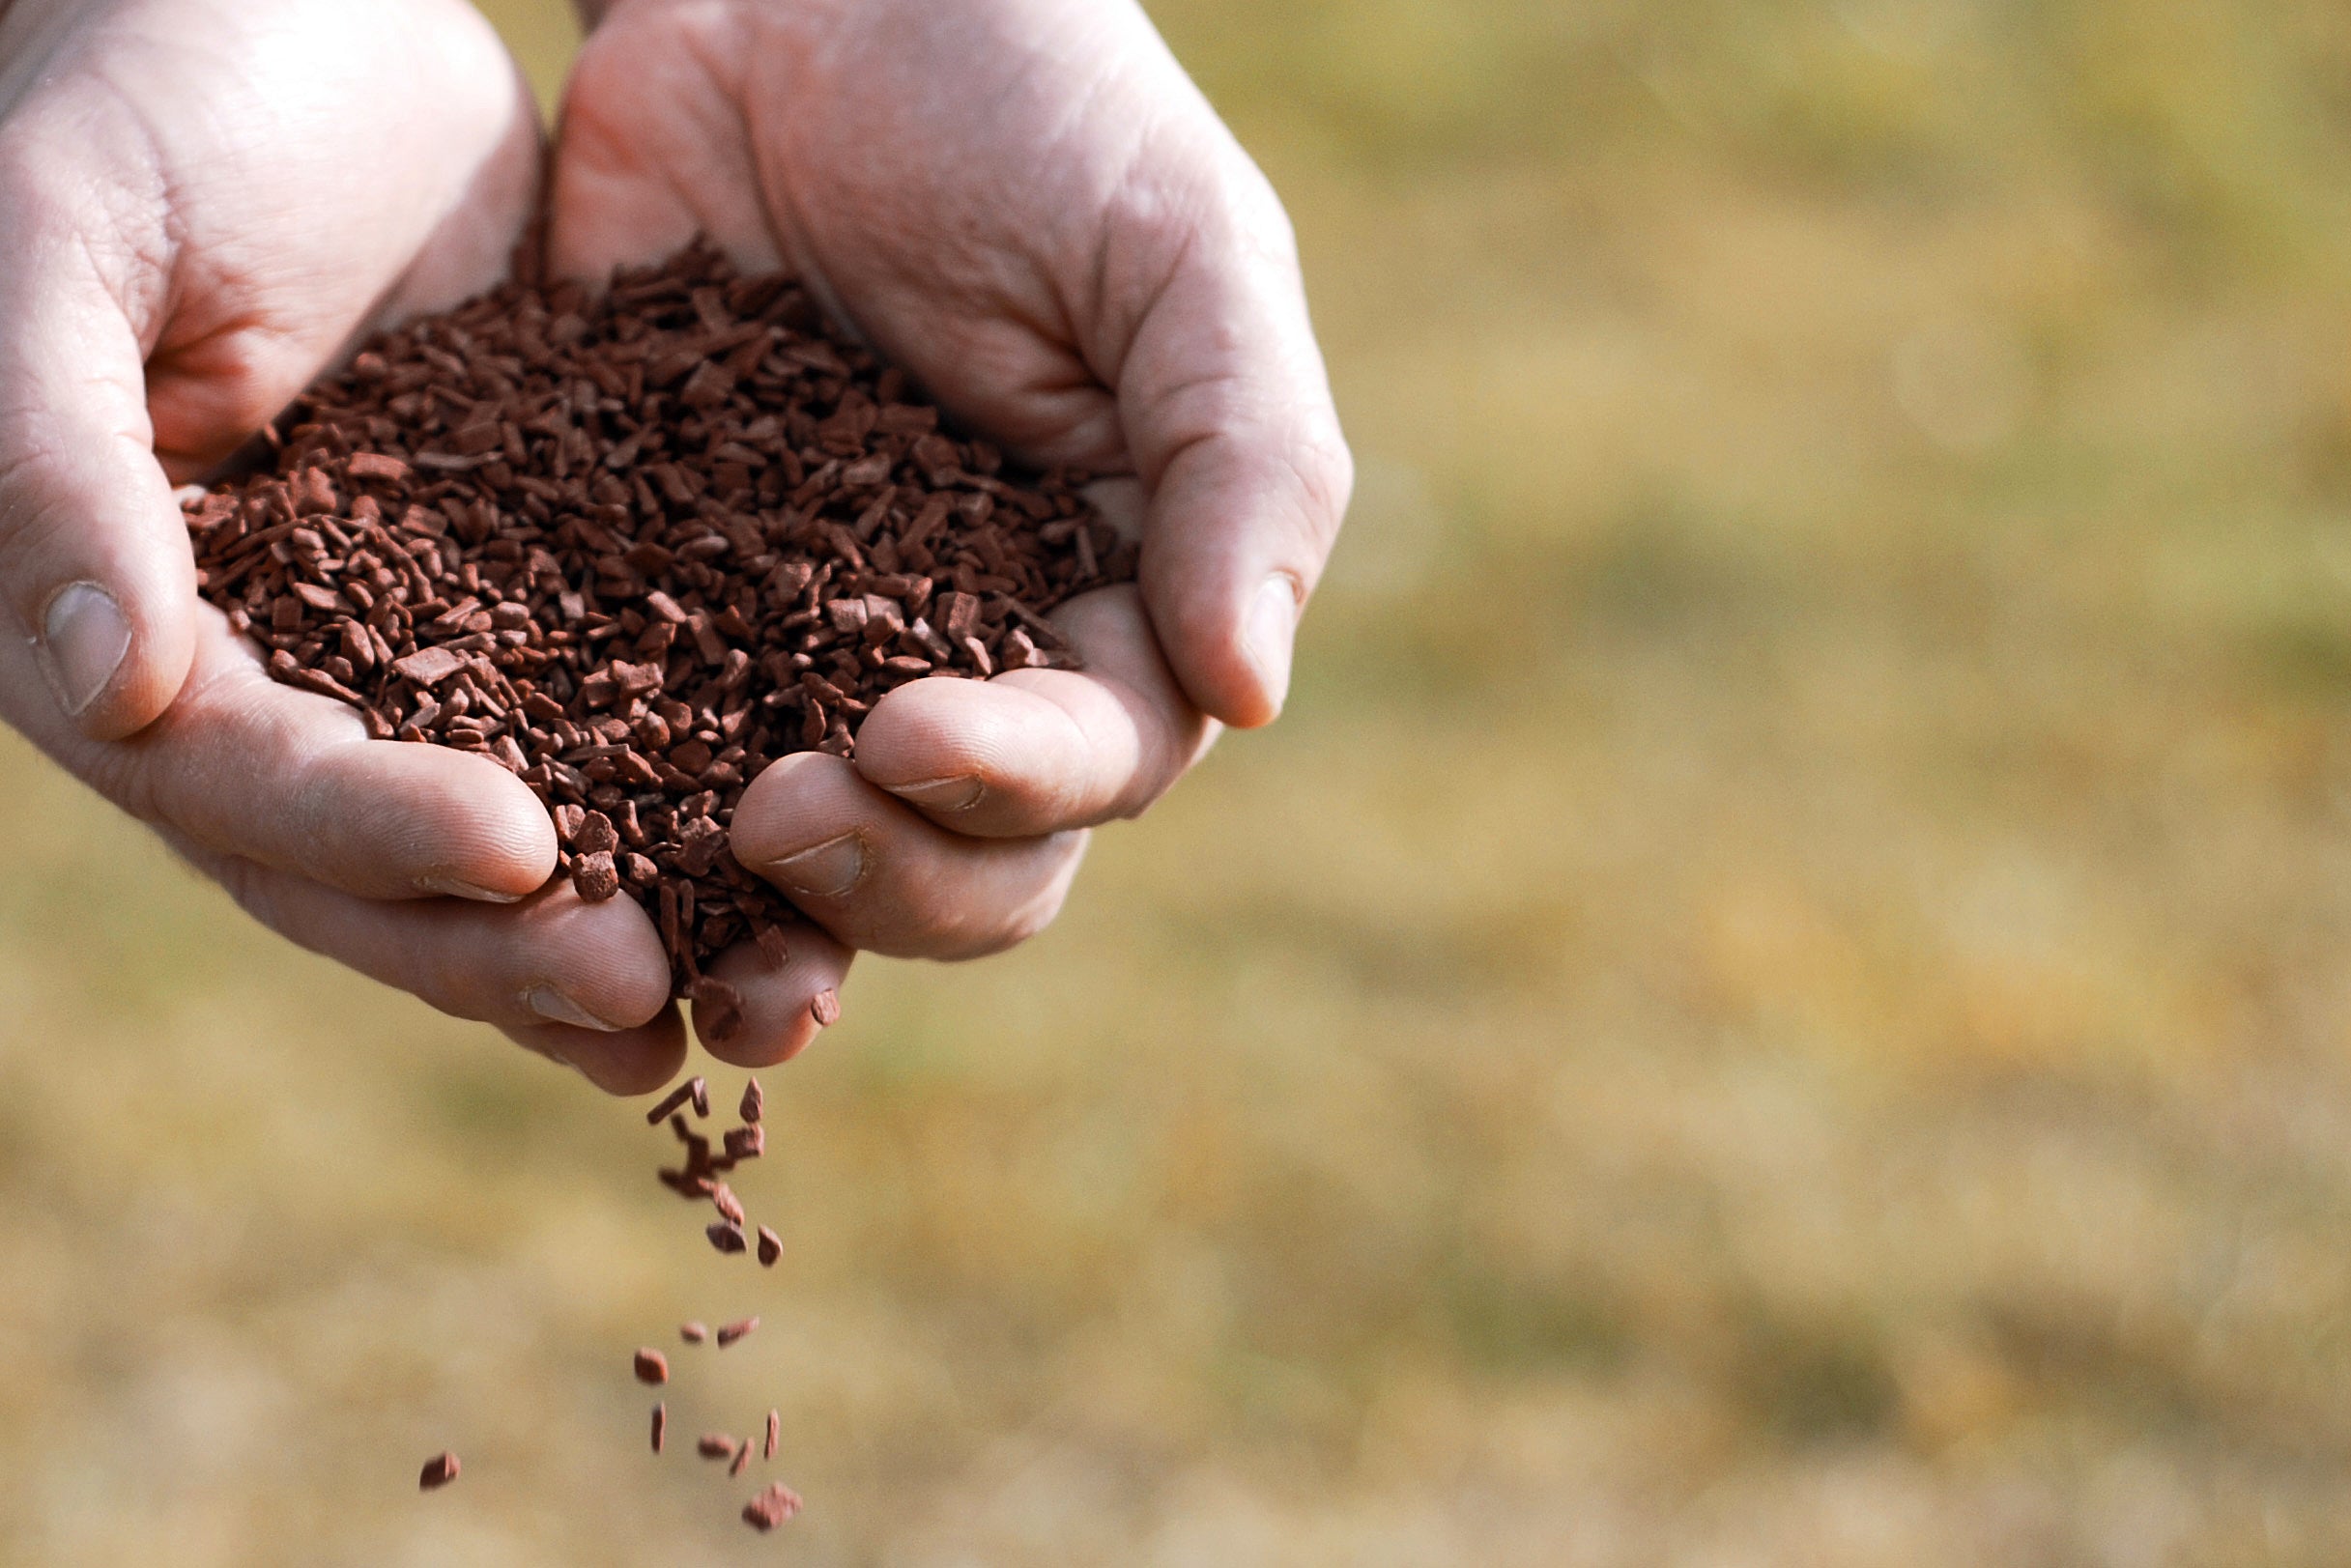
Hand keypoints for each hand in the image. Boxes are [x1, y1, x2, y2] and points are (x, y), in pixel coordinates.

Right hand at [0, 0, 691, 1091]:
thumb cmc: (151, 96)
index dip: (363, 828)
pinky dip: (681, 820)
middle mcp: (262, 674)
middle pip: (368, 864)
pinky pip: (607, 735)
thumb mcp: (66, 244)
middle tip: (646, 991)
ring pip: (497, 839)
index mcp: (125, 616)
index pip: (234, 773)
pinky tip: (788, 895)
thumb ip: (56, 461)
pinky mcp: (529, 601)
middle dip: (501, 942)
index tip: (518, 850)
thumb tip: (114, 687)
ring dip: (604, 932)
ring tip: (734, 1005)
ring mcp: (402, 650)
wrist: (301, 15)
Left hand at [552, 0, 1353, 1061]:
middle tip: (771, 821)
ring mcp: (795, 645)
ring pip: (789, 851)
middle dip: (879, 882)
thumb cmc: (1037, 112)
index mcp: (1109, 605)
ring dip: (736, 924)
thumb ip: (1243, 467)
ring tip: (655, 947)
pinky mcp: (646, 601)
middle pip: (954, 855)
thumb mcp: (1187, 259)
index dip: (1013, 787)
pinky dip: (582, 812)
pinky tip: (522, 841)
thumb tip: (1249, 691)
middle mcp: (963, 659)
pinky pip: (615, 738)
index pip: (1094, 761)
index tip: (907, 735)